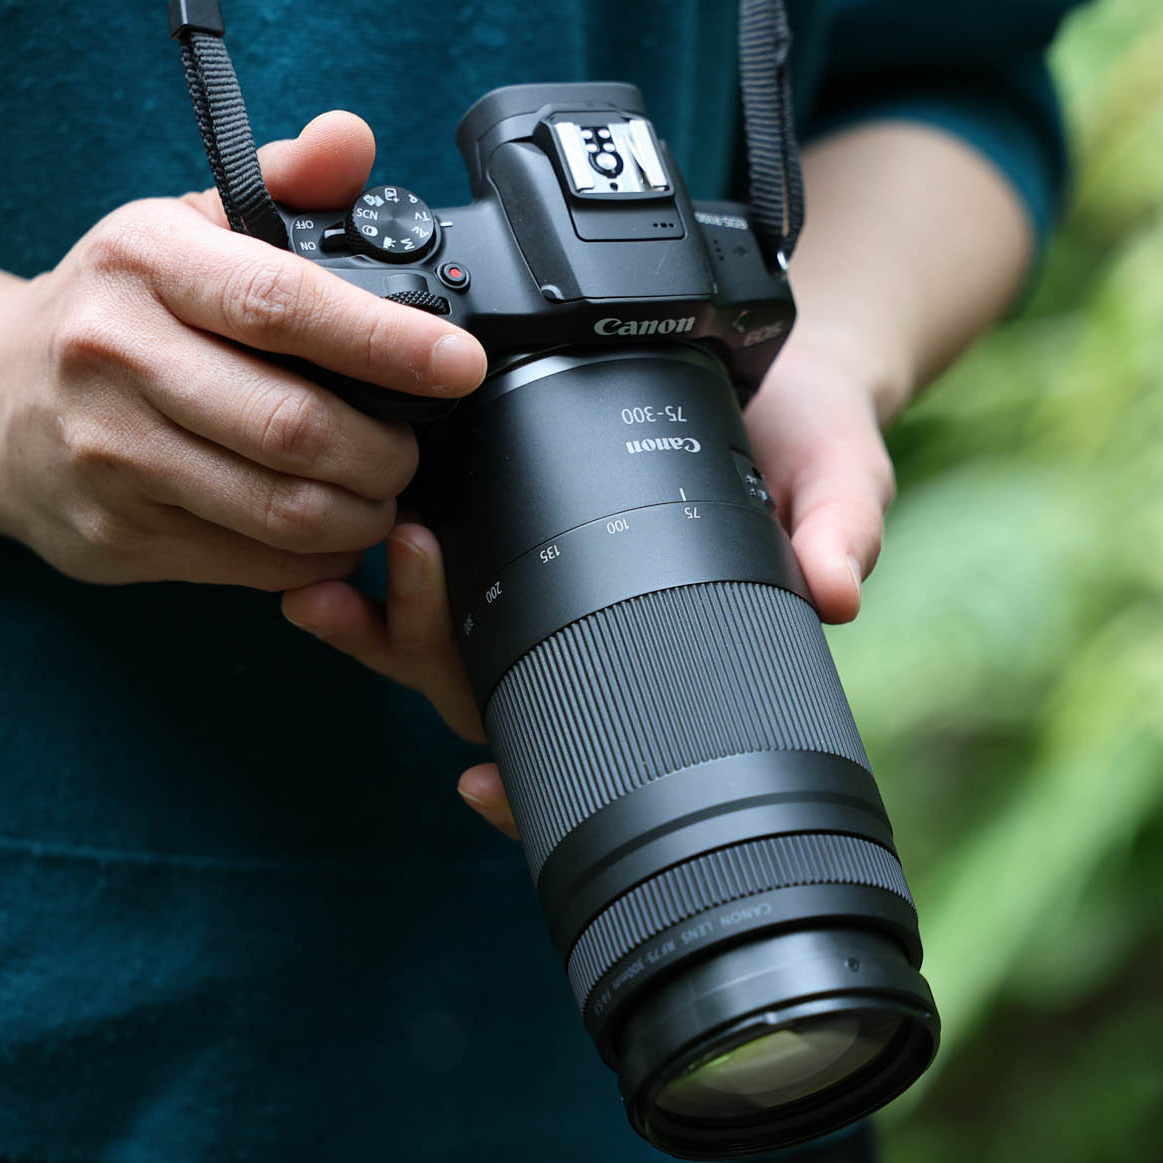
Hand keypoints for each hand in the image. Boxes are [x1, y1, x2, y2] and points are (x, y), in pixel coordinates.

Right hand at [0, 112, 485, 587]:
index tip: (458, 363)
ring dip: (362, 513)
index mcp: (143, 261)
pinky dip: (316, 556)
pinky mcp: (110, 534)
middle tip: (412, 448)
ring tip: (380, 493)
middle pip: (293, 427)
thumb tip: (350, 141)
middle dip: (386, 451)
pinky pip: (252, 563)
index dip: (387, 341)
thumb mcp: (185, 226)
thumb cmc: (116, 306)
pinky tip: (326, 530)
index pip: (281, 302)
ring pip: (281, 509)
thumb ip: (284, 185)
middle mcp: (114, 354)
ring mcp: (106, 454)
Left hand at [280, 332, 898, 837]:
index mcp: (655, 655)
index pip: (581, 752)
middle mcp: (580, 640)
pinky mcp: (494, 524)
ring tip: (331, 588)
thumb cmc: (813, 445)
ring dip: (373, 626)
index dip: (525, 787)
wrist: (781, 374)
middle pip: (475, 695)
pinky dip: (363, 576)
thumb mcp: (842, 476)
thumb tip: (839, 589)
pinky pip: (416, 571)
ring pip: (428, 645)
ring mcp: (529, 591)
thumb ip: (841, 528)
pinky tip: (319, 560)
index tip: (478, 787)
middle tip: (410, 573)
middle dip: (420, 657)